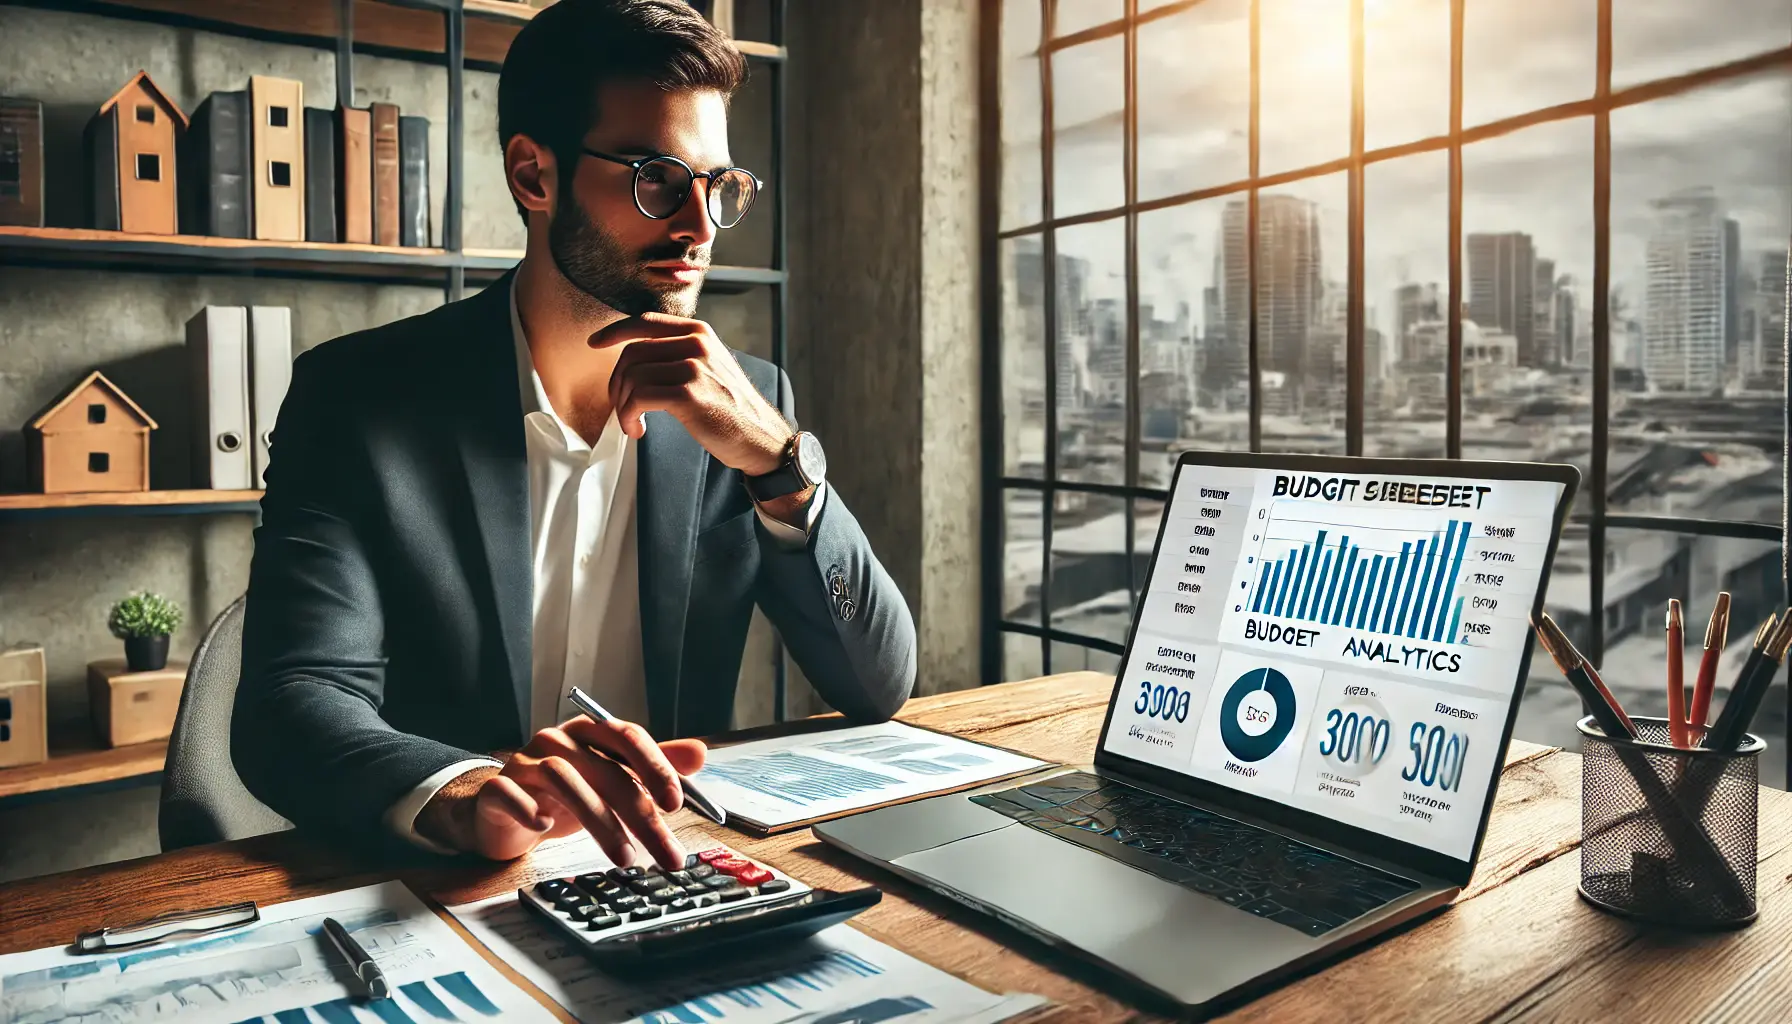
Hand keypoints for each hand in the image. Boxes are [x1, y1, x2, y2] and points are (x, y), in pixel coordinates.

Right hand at [416, 714, 706, 868]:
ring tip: (625, 858)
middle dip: (641, 815)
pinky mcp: (497, 789)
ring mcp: (525, 763)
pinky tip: (544, 829)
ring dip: (600, 822)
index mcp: (589, 732)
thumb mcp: (611, 778)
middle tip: (667, 854)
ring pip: (564, 782)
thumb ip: (653, 765)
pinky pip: (509, 793)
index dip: (654, 766)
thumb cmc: (563, 794)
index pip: (627, 737)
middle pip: (605, 770)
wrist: (500, 809)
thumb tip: (700, 753)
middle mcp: (558, 741)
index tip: (676, 804)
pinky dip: (527, 809)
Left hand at [591, 313, 791, 476]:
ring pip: (632, 377)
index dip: (615, 331)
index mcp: (699, 332)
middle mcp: (696, 343)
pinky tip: (637, 430)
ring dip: (623, 406)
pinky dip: (629, 416)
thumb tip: (636, 356)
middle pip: (632, 352)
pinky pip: (638, 398)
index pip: (645, 322)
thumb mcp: (710, 367)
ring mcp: (693, 367)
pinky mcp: (688, 394)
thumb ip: (680, 353)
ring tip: (632, 423)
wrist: (760, 437)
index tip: (595, 343)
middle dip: (617, 382)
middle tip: (621, 406)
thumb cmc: (731, 409)